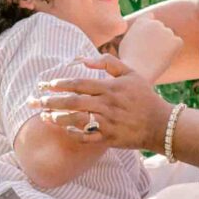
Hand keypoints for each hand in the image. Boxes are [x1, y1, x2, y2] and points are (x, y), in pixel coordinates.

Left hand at [30, 54, 172, 149]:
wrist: (161, 124)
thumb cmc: (144, 96)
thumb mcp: (131, 73)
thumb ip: (108, 63)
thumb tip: (84, 60)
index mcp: (110, 88)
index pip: (79, 84)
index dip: (60, 84)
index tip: (46, 84)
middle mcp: (107, 105)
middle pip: (73, 102)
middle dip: (51, 101)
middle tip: (36, 101)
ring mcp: (107, 123)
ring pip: (77, 120)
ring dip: (58, 118)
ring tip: (44, 116)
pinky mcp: (109, 138)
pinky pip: (87, 137)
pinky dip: (74, 134)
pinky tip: (64, 129)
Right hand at [116, 14, 180, 79]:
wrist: (137, 72)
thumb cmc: (128, 62)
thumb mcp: (126, 41)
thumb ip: (135, 32)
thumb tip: (142, 32)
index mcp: (141, 22)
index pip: (150, 17)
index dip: (150, 29)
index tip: (148, 39)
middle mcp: (154, 23)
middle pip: (160, 28)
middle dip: (158, 37)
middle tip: (151, 53)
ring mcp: (166, 31)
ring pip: (169, 36)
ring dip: (165, 44)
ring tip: (155, 58)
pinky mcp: (175, 41)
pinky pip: (178, 43)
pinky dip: (174, 50)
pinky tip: (163, 58)